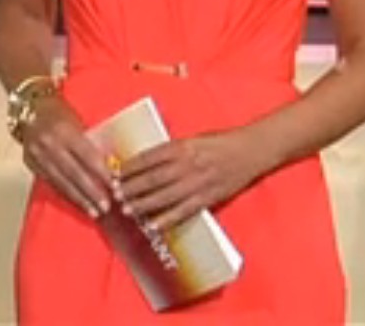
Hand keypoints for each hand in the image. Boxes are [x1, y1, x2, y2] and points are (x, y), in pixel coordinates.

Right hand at [19, 96, 116, 218]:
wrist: (29, 106)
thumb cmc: (59, 111)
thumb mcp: (77, 121)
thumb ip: (90, 143)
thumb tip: (111, 166)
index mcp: (64, 130)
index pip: (87, 156)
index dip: (102, 174)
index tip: (116, 187)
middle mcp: (49, 144)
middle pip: (73, 173)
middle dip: (91, 192)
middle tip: (106, 207)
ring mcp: (37, 155)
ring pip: (61, 182)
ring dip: (79, 199)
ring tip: (94, 212)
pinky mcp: (30, 163)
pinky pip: (50, 182)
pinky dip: (65, 194)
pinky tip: (77, 203)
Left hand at [115, 130, 272, 231]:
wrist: (251, 150)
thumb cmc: (219, 142)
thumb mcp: (192, 140)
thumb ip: (171, 151)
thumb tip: (144, 162)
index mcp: (181, 147)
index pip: (148, 158)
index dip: (129, 168)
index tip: (114, 175)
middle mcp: (187, 164)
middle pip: (152, 179)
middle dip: (131, 188)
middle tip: (114, 195)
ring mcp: (198, 183)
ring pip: (165, 196)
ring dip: (143, 204)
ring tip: (127, 210)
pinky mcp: (208, 198)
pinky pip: (183, 211)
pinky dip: (167, 219)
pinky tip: (152, 225)